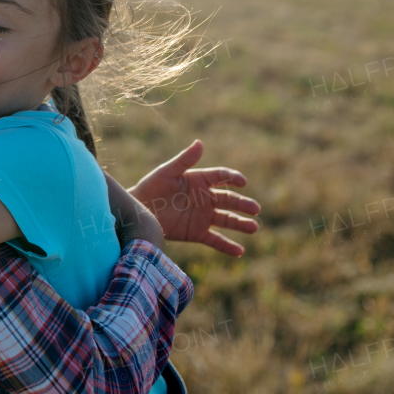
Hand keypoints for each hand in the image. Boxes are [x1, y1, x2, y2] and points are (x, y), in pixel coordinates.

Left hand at [128, 140, 260, 256]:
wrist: (139, 211)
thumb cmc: (151, 187)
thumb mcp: (167, 172)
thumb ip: (184, 160)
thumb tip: (200, 142)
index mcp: (199, 180)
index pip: (222, 177)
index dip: (233, 178)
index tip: (242, 182)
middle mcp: (205, 199)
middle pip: (229, 200)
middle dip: (243, 204)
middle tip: (255, 209)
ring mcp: (203, 217)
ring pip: (227, 220)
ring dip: (241, 224)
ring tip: (254, 227)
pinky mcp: (197, 233)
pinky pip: (216, 240)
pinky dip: (227, 246)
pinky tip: (240, 251)